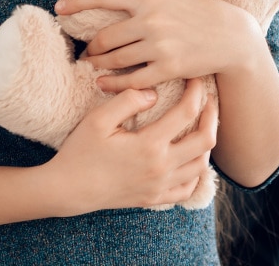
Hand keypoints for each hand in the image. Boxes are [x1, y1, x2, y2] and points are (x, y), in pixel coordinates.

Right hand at [46, 78, 217, 213]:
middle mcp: (161, 168)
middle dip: (212, 115)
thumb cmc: (79, 152)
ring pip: (201, 165)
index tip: (196, 79)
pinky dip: (196, 173)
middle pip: (205, 140)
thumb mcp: (98, 119)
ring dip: (207, 143)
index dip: (196, 91)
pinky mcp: (154, 199)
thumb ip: (128, 100)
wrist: (66, 190)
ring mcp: (159, 186)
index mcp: (149, 145)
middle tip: (209, 100)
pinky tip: (190, 159)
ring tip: (202, 125)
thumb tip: (154, 93)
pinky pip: (187, 189)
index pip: (187, 112)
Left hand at [56, 0, 266, 91]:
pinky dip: (113, 83)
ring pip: (114, 59)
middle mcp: (151, 20)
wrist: (234, 37)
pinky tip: (104, 84)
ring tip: (93, 66)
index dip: (77, 2)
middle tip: (86, 51)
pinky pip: (131, 79)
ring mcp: (159, 46)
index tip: (60, 8)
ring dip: (98, 65)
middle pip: (105, 36)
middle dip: (91, 46)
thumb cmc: (204, 8)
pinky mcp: (168, 68)